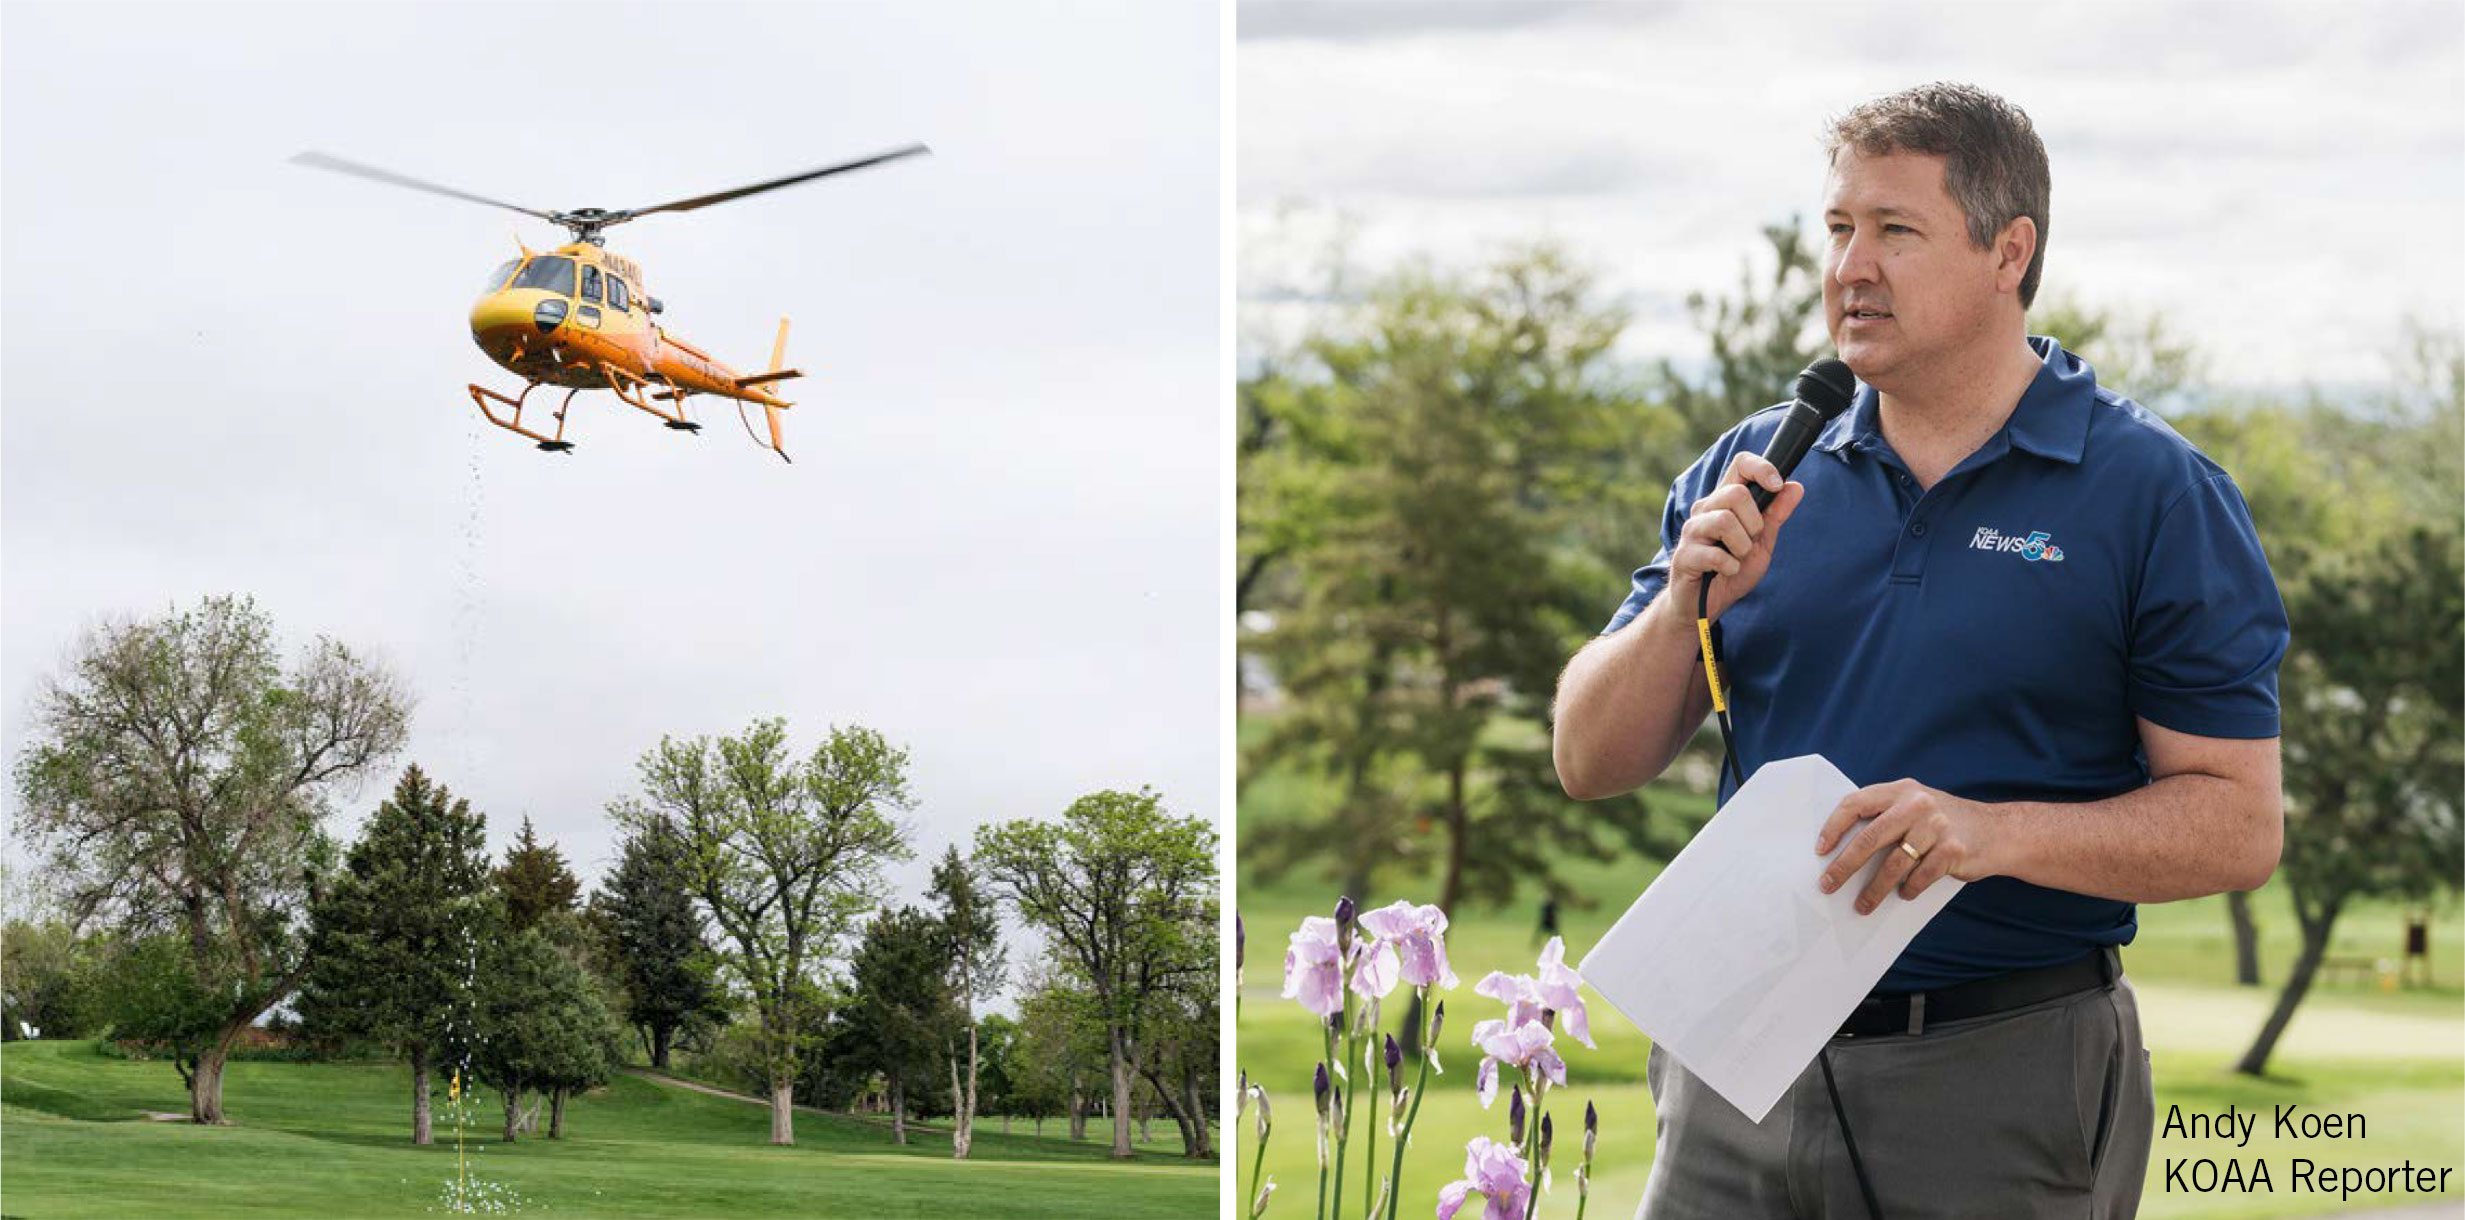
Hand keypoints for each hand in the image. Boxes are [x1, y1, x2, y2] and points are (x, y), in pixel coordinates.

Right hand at [1670, 451, 1804, 620]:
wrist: (1704, 606)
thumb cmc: (1730, 571)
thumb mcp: (1762, 543)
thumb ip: (1776, 516)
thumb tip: (1796, 487)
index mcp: (1724, 501)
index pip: (1740, 464)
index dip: (1761, 468)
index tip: (1776, 485)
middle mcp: (1705, 509)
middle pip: (1736, 493)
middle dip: (1754, 522)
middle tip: (1749, 542)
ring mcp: (1692, 531)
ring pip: (1725, 521)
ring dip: (1742, 546)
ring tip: (1736, 559)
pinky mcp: (1684, 555)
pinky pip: (1717, 554)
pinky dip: (1730, 567)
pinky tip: (1726, 572)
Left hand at [1814, 779, 1997, 913]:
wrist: (2000, 832)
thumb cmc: (1946, 823)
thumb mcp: (1917, 805)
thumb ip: (1887, 816)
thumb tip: (1842, 848)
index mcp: (1901, 790)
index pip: (1856, 803)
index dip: (1834, 827)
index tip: (1820, 850)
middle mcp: (1917, 803)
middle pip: (1869, 838)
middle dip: (1844, 866)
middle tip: (1828, 885)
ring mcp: (1937, 826)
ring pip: (1893, 864)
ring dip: (1874, 889)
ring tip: (1862, 905)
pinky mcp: (1953, 850)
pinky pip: (1920, 877)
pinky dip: (1908, 890)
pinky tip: (1904, 895)